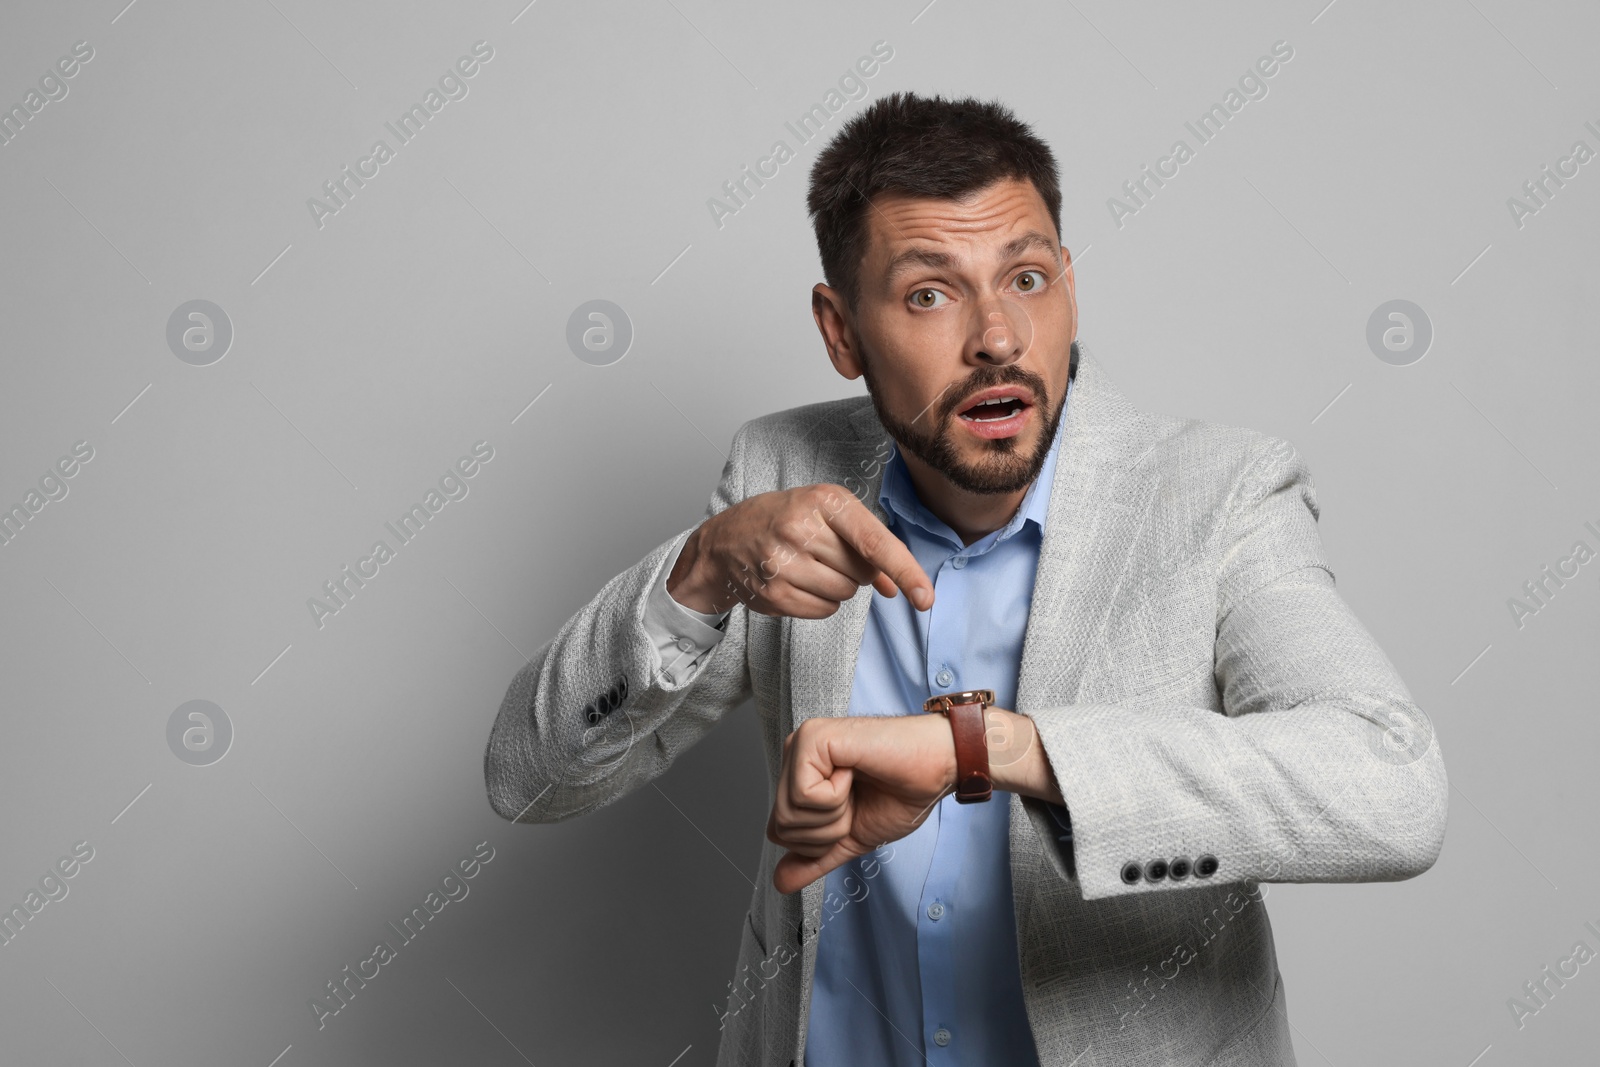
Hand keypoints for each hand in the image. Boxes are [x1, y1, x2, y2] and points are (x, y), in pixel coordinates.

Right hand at [667, 483, 933, 617]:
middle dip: (856, 569)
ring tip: (810, 565)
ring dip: (838, 586)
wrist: (725, 541)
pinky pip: (824, 610)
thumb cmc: (784, 520)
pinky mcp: (775, 593)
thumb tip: (897, 587)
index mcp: (824, 500)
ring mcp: (785, 563)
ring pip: (845, 593)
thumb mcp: (826, 514)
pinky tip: (798, 581)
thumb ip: (868, 545)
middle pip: (863, 572)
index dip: (905, 571)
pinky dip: (820, 601)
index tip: (925, 598)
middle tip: (826, 552)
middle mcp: (802, 529)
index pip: (875, 543)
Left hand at [765, 708, 1062, 893]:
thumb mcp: (852, 836)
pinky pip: (803, 796)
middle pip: (779, 826)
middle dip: (826, 831)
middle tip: (857, 800)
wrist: (938, 767)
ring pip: (788, 814)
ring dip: (834, 815)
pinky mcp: (812, 739)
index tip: (853, 811)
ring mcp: (801, 744)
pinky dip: (835, 798)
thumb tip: (780, 882)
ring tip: (856, 786)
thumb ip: (816, 857)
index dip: (819, 840)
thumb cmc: (903, 791)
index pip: (778, 831)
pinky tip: (853, 772)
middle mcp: (794, 756)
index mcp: (801, 775)